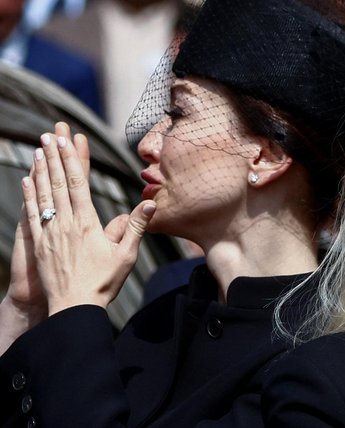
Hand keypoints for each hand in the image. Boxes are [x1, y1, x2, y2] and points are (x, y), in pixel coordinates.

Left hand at [22, 122, 155, 314]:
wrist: (74, 307)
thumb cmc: (103, 283)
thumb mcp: (126, 255)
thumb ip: (135, 227)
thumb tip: (150, 204)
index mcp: (87, 223)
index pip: (79, 184)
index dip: (73, 159)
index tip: (68, 141)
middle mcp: (66, 223)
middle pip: (59, 183)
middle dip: (55, 156)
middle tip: (51, 134)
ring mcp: (50, 232)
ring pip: (43, 194)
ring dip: (41, 169)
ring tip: (38, 149)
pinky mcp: (39, 243)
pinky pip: (33, 212)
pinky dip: (29, 194)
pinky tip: (26, 180)